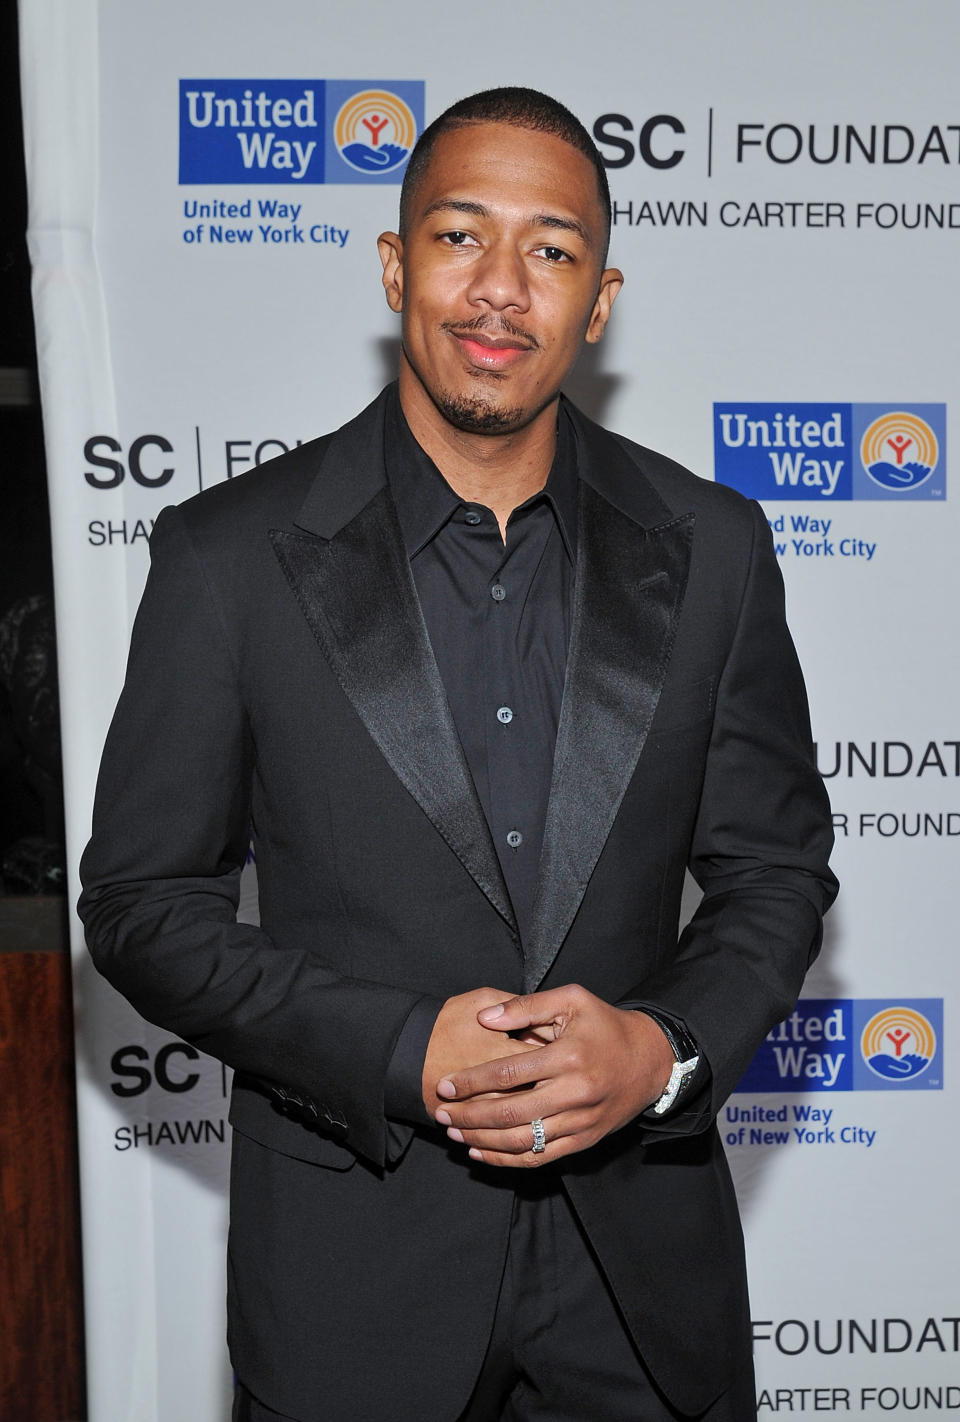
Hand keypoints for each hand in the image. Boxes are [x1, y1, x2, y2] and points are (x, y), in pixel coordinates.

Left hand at [433, 984, 675, 1167]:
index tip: (445, 1084)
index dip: (473, 1081)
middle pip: (511, 1113)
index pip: (509, 1073)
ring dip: (482, 1140)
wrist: (651, 1059)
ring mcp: (580, 1121)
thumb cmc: (605, 1024)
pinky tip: (480, 1152)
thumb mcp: (571, 1000)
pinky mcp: (584, 1140)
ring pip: (522, 1141)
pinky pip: (539, 1158)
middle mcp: (575, 1093)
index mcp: (568, 1056)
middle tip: (440, 1112)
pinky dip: (506, 1160)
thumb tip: (483, 1017)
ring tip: (454, 1132)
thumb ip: (526, 1006)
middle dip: (469, 1116)